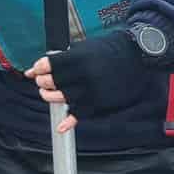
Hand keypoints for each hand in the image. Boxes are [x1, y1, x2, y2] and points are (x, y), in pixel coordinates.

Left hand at [27, 29, 158, 134]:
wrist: (138, 56)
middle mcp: (83, 75)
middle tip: (43, 80)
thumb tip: (37, 69)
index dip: (38, 68)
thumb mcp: (84, 47)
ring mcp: (91, 90)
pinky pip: (80, 114)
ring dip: (49, 97)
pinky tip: (61, 126)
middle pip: (51, 82)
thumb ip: (62, 58)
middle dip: (42, 82)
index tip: (35, 71)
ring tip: (48, 93)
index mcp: (78, 58)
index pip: (48, 65)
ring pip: (60, 98)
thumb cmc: (109, 50)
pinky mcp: (99, 102)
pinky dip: (69, 121)